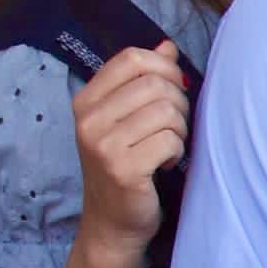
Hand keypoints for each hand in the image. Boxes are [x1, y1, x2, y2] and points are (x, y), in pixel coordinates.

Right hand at [67, 43, 187, 261]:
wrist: (113, 222)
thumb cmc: (126, 166)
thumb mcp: (127, 119)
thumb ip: (144, 81)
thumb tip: (167, 45)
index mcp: (86, 100)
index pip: (132, 58)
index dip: (164, 67)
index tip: (174, 88)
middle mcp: (88, 119)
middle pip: (156, 83)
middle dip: (178, 103)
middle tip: (173, 126)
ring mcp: (103, 144)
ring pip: (167, 111)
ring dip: (180, 130)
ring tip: (167, 146)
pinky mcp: (123, 168)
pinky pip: (171, 140)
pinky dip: (178, 152)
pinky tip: (164, 164)